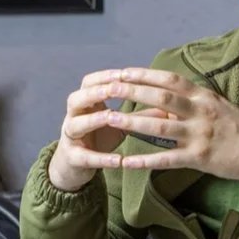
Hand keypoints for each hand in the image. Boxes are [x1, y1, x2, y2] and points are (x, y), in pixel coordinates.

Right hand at [48, 69, 150, 191]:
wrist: (76, 165)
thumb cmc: (100, 137)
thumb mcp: (120, 124)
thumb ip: (139, 114)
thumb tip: (168, 105)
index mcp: (85, 103)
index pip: (90, 82)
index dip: (105, 76)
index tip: (124, 73)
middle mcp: (73, 116)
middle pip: (76, 98)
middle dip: (94, 93)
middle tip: (113, 89)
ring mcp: (69, 137)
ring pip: (76, 125)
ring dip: (93, 120)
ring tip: (111, 117)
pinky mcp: (72, 159)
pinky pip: (85, 157)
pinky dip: (102, 159)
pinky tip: (119, 160)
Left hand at [106, 68, 238, 186]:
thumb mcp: (216, 108)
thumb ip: (188, 104)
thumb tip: (157, 104)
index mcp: (204, 96)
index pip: (170, 79)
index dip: (144, 74)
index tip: (122, 72)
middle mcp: (201, 111)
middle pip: (162, 96)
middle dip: (132, 92)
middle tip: (108, 89)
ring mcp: (200, 135)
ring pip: (160, 126)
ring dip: (133, 122)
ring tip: (111, 118)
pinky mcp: (200, 158)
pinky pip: (167, 159)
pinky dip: (145, 160)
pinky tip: (126, 161)